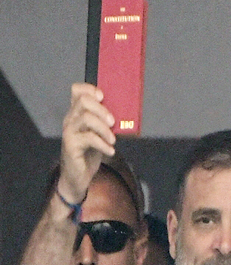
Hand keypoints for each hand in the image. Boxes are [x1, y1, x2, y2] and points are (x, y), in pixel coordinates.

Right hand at [59, 83, 116, 203]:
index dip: (89, 89)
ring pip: (86, 118)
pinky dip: (103, 144)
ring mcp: (69, 131)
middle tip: (113, 122)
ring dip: (104, 128)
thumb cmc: (91, 152)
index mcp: (78, 113)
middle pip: (83, 101)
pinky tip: (110, 151)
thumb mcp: (101, 135)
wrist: (78, 175)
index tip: (103, 96)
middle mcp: (71, 119)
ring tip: (113, 140)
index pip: (77, 91)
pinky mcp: (71, 145)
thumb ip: (108, 123)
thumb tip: (127, 114)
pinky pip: (88, 138)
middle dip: (102, 109)